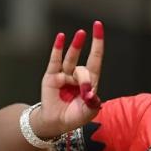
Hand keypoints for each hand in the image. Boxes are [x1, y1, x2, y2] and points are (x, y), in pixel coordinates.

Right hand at [35, 21, 103, 137]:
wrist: (57, 123)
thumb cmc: (75, 116)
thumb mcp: (88, 112)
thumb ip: (91, 103)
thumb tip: (90, 93)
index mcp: (90, 81)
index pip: (95, 59)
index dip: (98, 43)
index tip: (99, 26)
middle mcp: (78, 75)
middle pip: (84, 68)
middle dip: (85, 79)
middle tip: (84, 90)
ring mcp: (64, 74)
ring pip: (71, 62)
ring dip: (76, 47)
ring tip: (81, 34)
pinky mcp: (51, 76)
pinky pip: (55, 61)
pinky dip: (58, 48)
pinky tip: (61, 37)